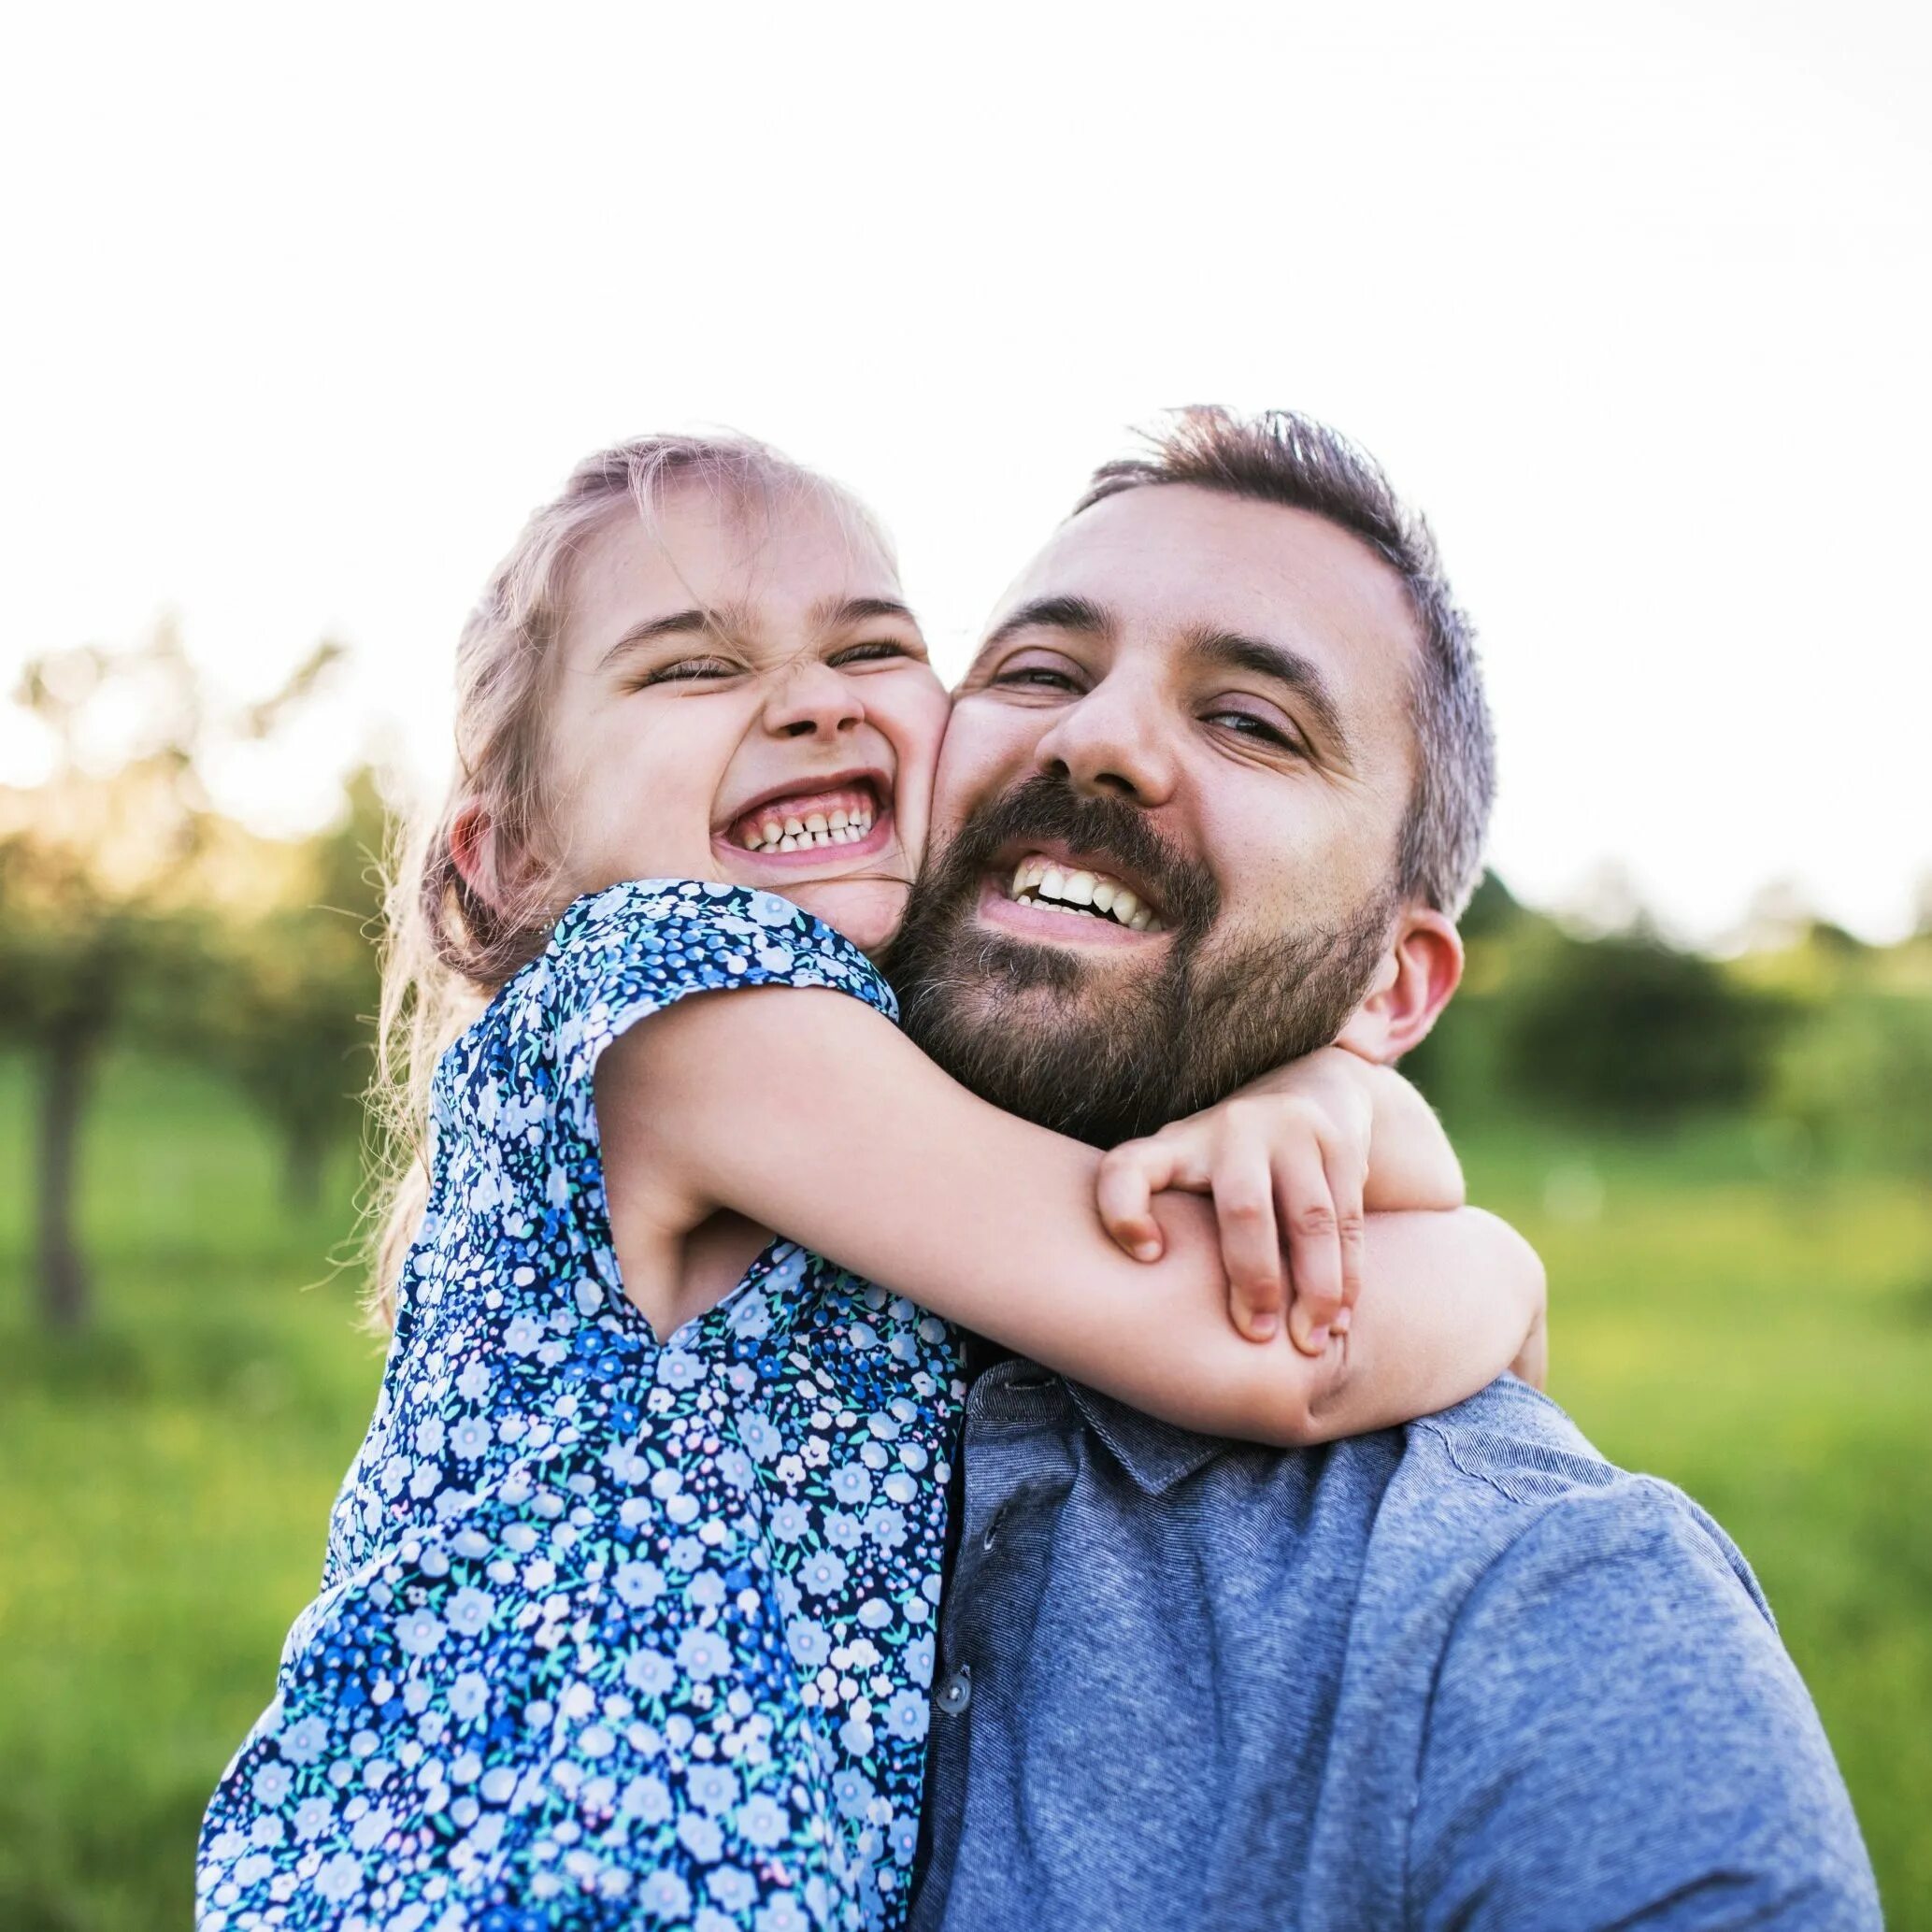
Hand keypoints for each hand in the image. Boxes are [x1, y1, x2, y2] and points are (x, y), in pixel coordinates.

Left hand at [1096, 1049, 1378, 1353]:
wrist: (1308, 1092)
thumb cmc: (1221, 1164)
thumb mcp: (1180, 1173)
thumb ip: (1157, 1219)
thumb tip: (1152, 1294)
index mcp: (1175, 1144)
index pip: (1128, 1170)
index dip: (1123, 1213)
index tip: (1147, 1259)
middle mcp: (1232, 1128)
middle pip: (1244, 1208)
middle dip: (1254, 1278)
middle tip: (1257, 1335)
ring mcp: (1291, 1131)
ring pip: (1310, 1219)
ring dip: (1315, 1289)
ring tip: (1309, 1341)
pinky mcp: (1340, 1146)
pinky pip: (1348, 1220)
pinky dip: (1348, 1276)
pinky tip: (1339, 1318)